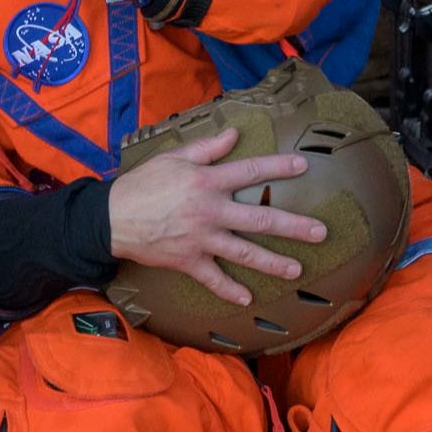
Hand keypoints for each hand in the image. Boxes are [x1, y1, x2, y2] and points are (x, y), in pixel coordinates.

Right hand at [108, 132, 331, 309]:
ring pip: (245, 253)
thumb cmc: (142, 184)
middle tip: (321, 232)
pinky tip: (248, 298)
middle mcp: (210, 211)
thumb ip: (206, 148)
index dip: (277, 168)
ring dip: (274, 263)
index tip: (303, 167)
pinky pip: (213, 279)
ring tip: (298, 270)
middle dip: (294, 226)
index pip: (249, 171)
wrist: (111, 218)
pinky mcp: (189, 261)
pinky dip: (230, 290)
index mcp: (207, 182)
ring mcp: (201, 239)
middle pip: (260, 220)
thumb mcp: (172, 158)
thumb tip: (234, 133)